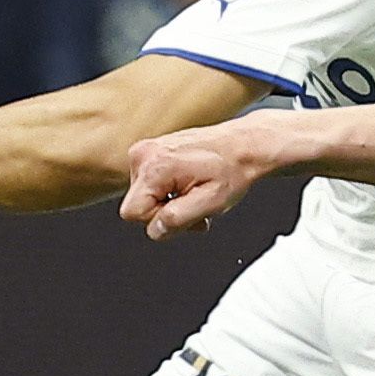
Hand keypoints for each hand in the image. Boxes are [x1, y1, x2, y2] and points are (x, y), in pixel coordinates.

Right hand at [120, 121, 270, 238]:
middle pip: (138, 206)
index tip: (182, 212)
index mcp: (155, 166)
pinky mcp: (152, 151)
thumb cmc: (232, 170)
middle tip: (195, 205)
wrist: (243, 146)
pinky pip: (150, 185)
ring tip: (196, 194)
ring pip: (145, 197)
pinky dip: (169, 191)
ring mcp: (146, 151)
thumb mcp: (210, 202)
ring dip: (169, 203)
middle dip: (165, 213)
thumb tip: (155, 230)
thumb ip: (177, 219)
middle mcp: (145, 154)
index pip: (132, 213)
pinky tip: (189, 186)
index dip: (158, 221)